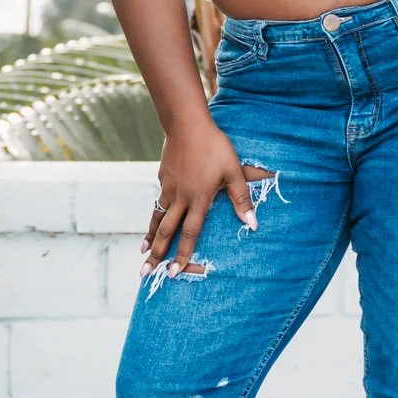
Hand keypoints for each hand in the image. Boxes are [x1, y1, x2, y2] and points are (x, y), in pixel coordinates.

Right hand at [142, 119, 257, 274]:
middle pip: (166, 231)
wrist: (187, 125)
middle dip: (157, 254)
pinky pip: (159, 200)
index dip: (182, 254)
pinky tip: (154, 219)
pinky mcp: (163, 177)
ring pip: (158, 217)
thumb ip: (242, 199)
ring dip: (150, 237)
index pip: (190, 233)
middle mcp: (181, 197)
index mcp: (199, 199)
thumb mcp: (233, 172)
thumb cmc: (215, 147)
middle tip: (145, 272)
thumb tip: (253, 224)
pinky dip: (155, 213)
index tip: (174, 272)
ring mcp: (169, 187)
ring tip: (143, 253)